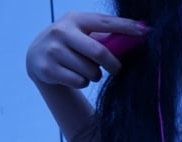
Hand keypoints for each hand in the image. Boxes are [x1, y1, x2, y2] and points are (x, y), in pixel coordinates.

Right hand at [25, 11, 147, 88]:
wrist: (37, 56)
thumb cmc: (70, 44)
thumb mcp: (83, 33)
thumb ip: (105, 36)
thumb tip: (139, 35)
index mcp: (75, 19)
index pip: (104, 22)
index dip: (125, 26)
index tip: (145, 31)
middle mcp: (61, 31)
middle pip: (99, 52)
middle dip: (113, 65)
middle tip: (117, 70)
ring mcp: (52, 50)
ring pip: (90, 71)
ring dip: (95, 75)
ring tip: (86, 70)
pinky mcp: (47, 69)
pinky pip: (80, 82)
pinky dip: (83, 83)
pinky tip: (74, 75)